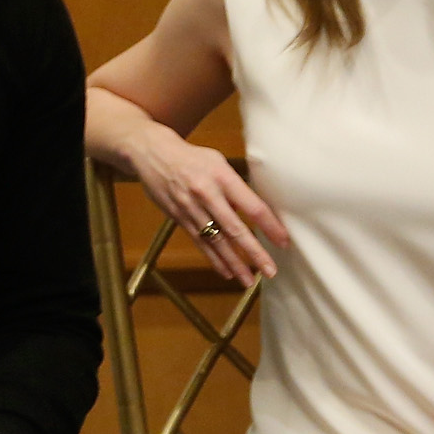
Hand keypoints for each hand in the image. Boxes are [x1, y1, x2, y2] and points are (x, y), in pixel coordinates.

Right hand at [124, 127, 285, 285]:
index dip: (270, 226)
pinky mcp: (177, 217)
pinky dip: (213, 258)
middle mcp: (206, 194)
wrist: (150, 153)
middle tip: (270, 271)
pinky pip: (198, 241)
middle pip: (235, 228)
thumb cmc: (191, 157)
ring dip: (234, 262)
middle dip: (254, 252)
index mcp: (222, 177)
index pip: (252, 206)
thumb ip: (235, 186)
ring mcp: (190, 207)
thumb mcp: (218, 162)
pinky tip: (226, 272)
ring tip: (249, 280)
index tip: (283, 242)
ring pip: (215, 240)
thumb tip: (253, 212)